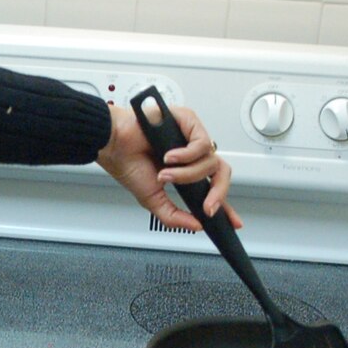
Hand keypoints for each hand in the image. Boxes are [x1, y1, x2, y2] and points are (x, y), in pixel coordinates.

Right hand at [95, 102, 240, 231]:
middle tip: (207, 206)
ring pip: (210, 161)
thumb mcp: (153, 200)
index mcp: (185, 172)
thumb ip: (174, 216)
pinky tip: (169, 156)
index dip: (225, 205)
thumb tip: (195, 225)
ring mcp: (191, 138)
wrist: (113, 143)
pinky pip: (202, 143)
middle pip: (221, 174)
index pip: (212, 188)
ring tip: (165, 173)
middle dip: (218, 194)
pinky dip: (187, 155)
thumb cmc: (127, 163)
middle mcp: (191, 154)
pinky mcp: (189, 121)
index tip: (234, 222)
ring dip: (188, 174)